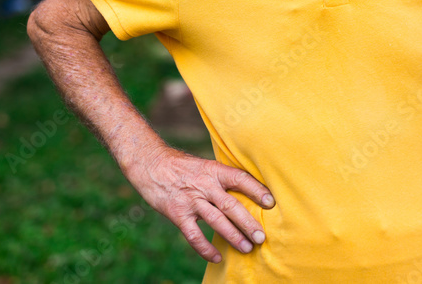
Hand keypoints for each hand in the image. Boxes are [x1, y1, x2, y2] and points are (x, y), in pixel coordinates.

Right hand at [123, 146, 274, 262]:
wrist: (150, 164)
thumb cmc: (183, 167)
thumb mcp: (205, 166)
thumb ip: (222, 179)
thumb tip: (247, 192)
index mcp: (214, 170)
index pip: (240, 179)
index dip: (256, 190)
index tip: (271, 202)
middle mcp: (204, 185)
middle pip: (231, 205)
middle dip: (248, 222)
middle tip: (262, 236)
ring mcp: (191, 200)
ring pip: (216, 221)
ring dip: (233, 236)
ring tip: (247, 248)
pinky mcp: (177, 214)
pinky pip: (194, 235)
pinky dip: (205, 248)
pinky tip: (217, 257)